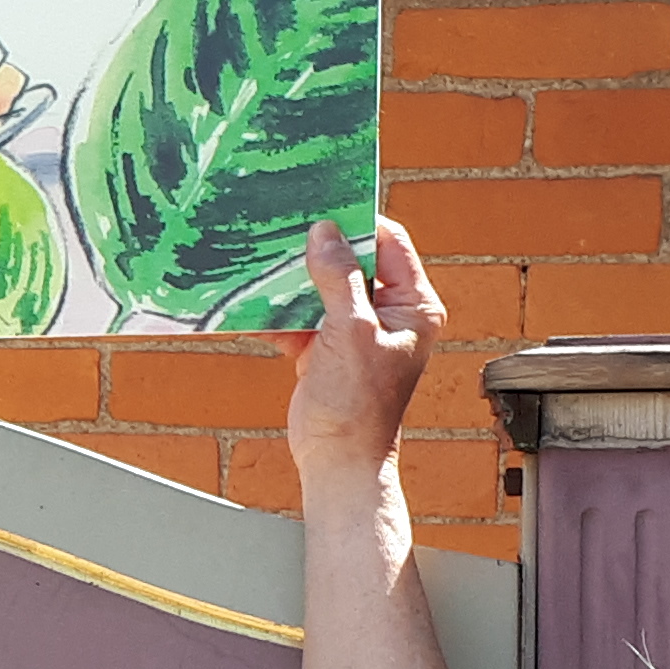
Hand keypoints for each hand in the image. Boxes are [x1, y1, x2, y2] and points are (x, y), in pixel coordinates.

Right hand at [287, 212, 445, 484]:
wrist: (337, 460)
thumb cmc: (359, 404)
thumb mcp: (350, 331)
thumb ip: (338, 278)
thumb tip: (323, 232)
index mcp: (413, 305)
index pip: (389, 242)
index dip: (357, 223)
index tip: (320, 208)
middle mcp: (389, 312)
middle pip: (353, 260)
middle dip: (318, 249)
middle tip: (285, 229)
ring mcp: (357, 329)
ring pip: (323, 285)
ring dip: (295, 279)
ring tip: (265, 262)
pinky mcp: (328, 346)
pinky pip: (304, 314)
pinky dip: (282, 311)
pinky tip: (256, 305)